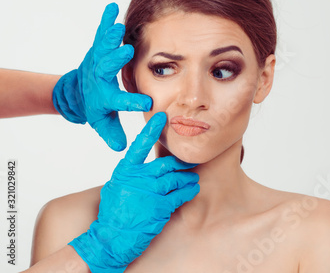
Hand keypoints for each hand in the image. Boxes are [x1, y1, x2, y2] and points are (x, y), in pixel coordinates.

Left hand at [52, 2, 151, 150]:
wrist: (78, 90)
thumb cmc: (96, 106)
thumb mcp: (102, 122)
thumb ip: (112, 134)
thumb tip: (123, 150)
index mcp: (104, 97)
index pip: (118, 100)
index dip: (131, 101)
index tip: (147, 103)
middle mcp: (99, 76)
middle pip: (106, 68)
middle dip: (115, 60)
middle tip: (125, 52)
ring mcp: (97, 60)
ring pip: (102, 47)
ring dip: (109, 37)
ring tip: (117, 26)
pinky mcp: (98, 47)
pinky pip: (100, 32)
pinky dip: (105, 19)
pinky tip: (111, 7)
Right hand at [69, 112, 199, 272]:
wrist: (112, 237)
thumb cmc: (113, 213)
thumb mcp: (115, 187)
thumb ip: (130, 175)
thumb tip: (142, 166)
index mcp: (125, 171)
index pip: (140, 145)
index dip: (151, 129)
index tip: (161, 116)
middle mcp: (138, 178)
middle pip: (166, 164)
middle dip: (180, 163)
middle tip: (189, 162)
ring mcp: (150, 192)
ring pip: (176, 178)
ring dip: (187, 178)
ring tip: (193, 179)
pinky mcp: (160, 207)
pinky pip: (180, 195)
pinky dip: (188, 192)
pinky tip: (192, 190)